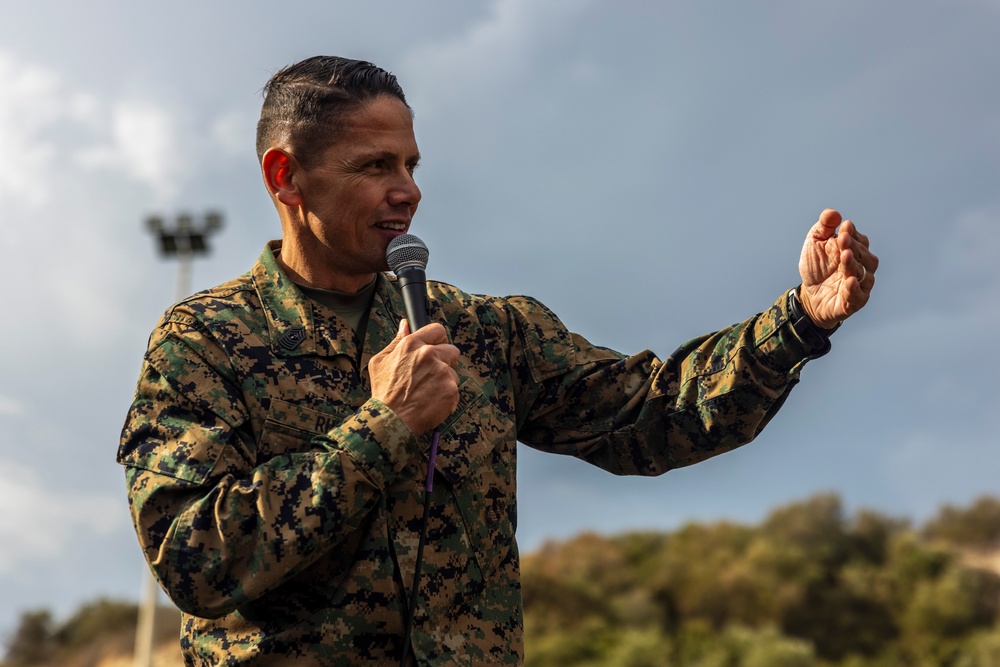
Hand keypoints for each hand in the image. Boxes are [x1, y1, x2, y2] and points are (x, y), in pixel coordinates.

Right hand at [368, 320, 459, 435]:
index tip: (436, 347)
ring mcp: (442, 372)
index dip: (438, 339)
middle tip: (431, 375)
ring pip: (453, 372)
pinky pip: (454, 389)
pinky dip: (446, 396)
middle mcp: (429, 354)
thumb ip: (396, 341)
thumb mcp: (380, 361)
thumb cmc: (383, 391)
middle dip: (445, 360)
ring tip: (427, 392)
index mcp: (412, 344)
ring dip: (444, 380)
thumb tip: (405, 324)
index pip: (437, 330)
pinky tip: (431, 402)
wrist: (391, 420)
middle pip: (452, 350)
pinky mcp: (451, 389)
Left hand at [798, 208, 878, 328]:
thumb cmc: (816, 266)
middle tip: (842, 240)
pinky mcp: (854, 302)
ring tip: (845, 256)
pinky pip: (858, 296)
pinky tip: (850, 281)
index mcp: (855, 250)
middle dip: (854, 247)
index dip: (852, 234)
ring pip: (864, 274)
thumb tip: (833, 213)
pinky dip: (855, 289)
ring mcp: (860, 285)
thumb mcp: (815, 243)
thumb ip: (824, 227)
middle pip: (864, 256)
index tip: (843, 227)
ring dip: (854, 264)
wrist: (808, 294)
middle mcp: (862, 266)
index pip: (860, 240)